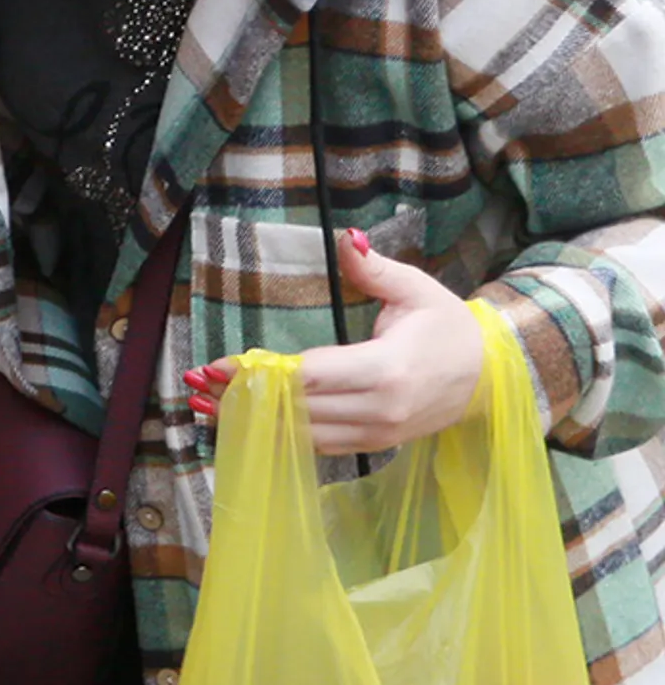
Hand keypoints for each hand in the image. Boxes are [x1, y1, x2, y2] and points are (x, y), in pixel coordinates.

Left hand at [183, 230, 486, 451]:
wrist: (489, 376)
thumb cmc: (447, 327)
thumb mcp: (416, 290)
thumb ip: (374, 269)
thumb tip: (347, 238)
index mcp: (387, 369)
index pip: (309, 374)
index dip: (258, 371)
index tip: (214, 365)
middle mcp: (380, 409)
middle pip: (297, 406)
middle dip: (243, 395)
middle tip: (195, 382)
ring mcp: (378, 434)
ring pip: (302, 433)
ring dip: (253, 419)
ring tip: (205, 403)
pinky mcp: (374, 446)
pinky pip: (318, 445)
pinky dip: (279, 433)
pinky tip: (245, 420)